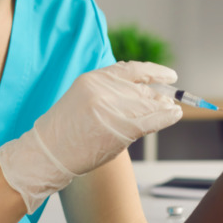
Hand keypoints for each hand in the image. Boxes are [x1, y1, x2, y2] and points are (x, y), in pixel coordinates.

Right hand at [0, 61, 182, 211]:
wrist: (47, 153)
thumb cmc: (66, 132)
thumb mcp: (84, 99)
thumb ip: (110, 93)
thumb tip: (144, 95)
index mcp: (94, 78)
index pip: (131, 69)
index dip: (154, 71)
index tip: (169, 75)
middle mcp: (103, 88)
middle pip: (143, 88)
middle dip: (159, 95)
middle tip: (169, 100)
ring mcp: (112, 107)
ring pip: (149, 103)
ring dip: (164, 107)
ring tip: (171, 109)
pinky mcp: (120, 127)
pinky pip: (152, 119)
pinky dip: (167, 117)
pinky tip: (174, 115)